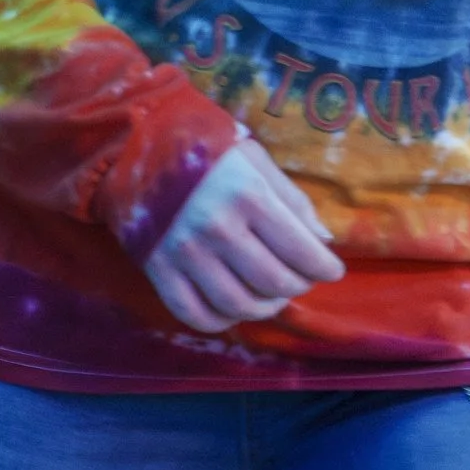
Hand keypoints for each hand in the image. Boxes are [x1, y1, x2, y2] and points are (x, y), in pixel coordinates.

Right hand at [145, 136, 346, 334]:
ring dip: (265, 308)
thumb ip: (293, 202)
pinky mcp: (158, 269)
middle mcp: (217, 227)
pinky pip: (195, 314)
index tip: (332, 270)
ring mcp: (184, 252)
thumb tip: (324, 243)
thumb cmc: (208, 152)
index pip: (301, 251)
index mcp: (248, 195)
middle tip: (301, 279)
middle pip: (274, 283)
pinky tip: (234, 308)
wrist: (138, 148)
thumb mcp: (256, 161)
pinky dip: (222, 321)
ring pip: (238, 305)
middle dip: (298, 287)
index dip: (325, 269)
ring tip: (272, 296)